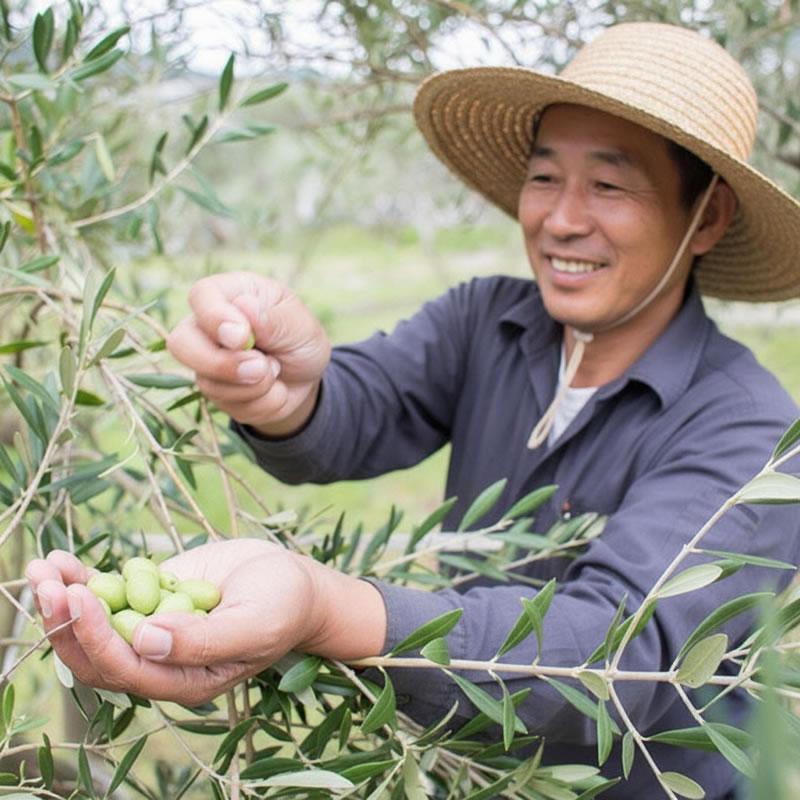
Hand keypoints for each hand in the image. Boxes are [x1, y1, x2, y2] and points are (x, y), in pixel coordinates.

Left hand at [25, 540, 384, 705]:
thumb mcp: (254, 623)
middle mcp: (160, 661)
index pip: (124, 669)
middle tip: (46, 583)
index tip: (78, 597)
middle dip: (66, 621)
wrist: (295, 580)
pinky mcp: (151, 599)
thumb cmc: (284, 605)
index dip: (95, 638)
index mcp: (184, 680)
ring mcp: (153, 630)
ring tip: (42, 568)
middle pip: (96, 653)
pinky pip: (110, 595)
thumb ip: (205, 641)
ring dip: (63, 600)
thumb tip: (145, 641)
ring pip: (95, 626)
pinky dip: (82, 580)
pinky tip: (61, 561)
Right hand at [167, 272, 330, 436]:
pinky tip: (274, 390)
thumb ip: (271, 319)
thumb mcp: (299, 325)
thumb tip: (244, 306)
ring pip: (207, 382)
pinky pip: (227, 405)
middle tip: (261, 368)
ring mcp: (205, 359)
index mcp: (231, 293)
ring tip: (277, 370)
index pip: (201, 296)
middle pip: (182, 343)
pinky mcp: (214, 390)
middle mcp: (207, 325)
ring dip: (254, 387)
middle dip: (222, 364)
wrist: (308, 377)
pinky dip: (261, 403)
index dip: (216, 319)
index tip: (242, 337)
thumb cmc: (301, 338)